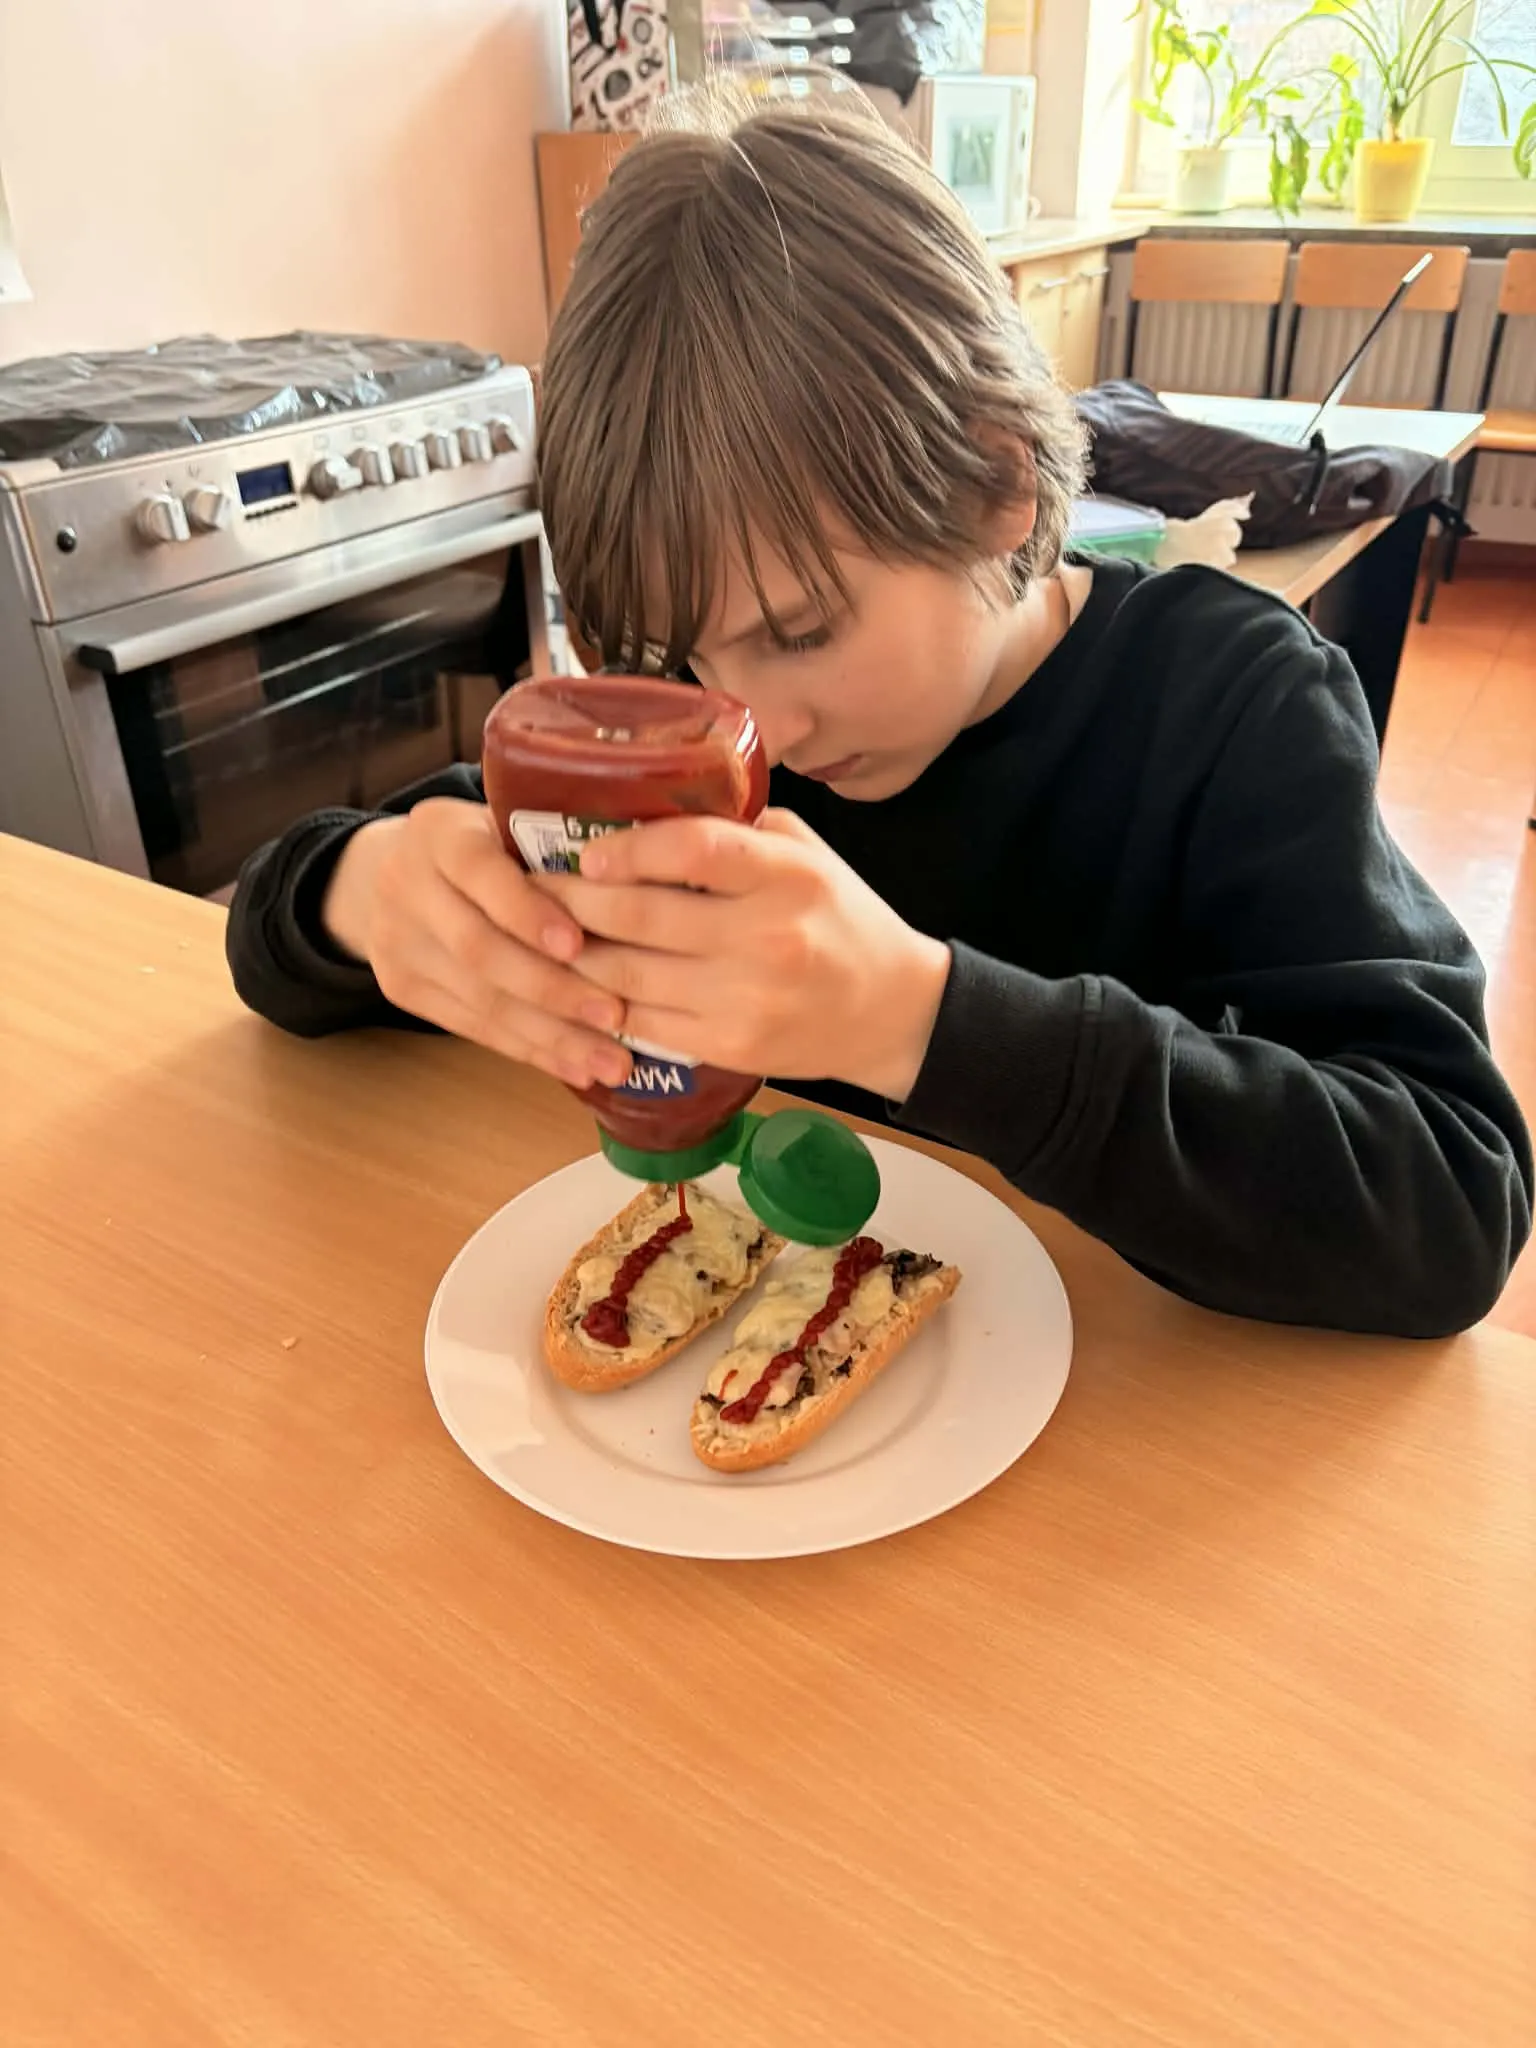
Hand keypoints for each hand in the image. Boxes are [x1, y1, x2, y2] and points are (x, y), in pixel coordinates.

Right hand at [320, 800, 631, 1089]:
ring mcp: (396, 942)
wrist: (384, 872)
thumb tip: (644, 883)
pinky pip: (473, 1027)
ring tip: (610, 1061)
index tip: (578, 943)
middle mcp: (406, 886)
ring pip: (481, 999)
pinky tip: (576, 1068)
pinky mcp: (400, 988)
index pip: (480, 872)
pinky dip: (531, 1050)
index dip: (527, 911)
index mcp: (439, 833)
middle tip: (616, 1016)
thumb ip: (551, 848)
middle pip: (480, 949)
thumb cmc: (480, 845)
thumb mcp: (504, 824)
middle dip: (553, 988)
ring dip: (552, 1035)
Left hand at [544, 810, 951, 1100]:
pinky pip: (644, 1022)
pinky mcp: (731, 1046)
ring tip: (544, 934)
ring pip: (628, 974)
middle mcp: (767, 937)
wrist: (890, 1009)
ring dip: (574, 954)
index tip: (587, 850)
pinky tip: (581, 983)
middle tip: (534, 887)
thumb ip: (735, 832)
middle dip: (573, 901)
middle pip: (642, 915)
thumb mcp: (805, 854)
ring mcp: (747, 999)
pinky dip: (604, 1001)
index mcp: (788, 876)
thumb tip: (642, 807)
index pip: (694, 849)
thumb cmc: (838, 918)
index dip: (628, 847)